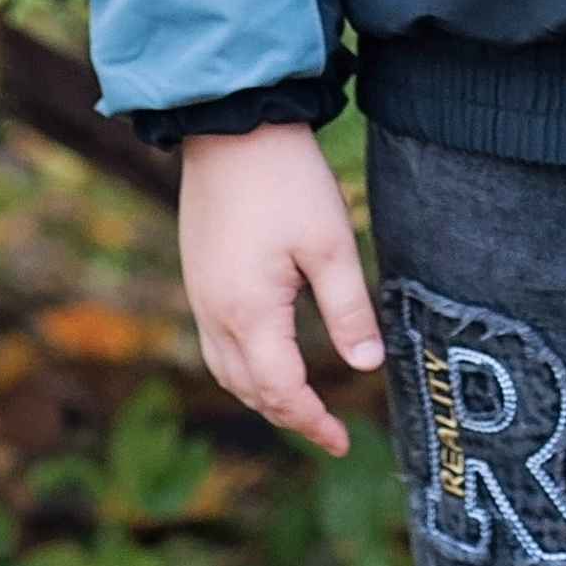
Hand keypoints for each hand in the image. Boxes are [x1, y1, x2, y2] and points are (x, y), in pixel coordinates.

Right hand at [179, 121, 383, 455]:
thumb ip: (348, 310)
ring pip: (226, 370)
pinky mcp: (198, 274)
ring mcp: (200, 294)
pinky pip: (216, 342)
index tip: (343, 441)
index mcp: (250, 314)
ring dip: (262, 395)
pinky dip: (243, 365)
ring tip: (299, 403)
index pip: (282, 391)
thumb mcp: (330, 244)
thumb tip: (367, 367)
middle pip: (249, 390)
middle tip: (328, 429)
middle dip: (288, 415)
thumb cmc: (286, 181)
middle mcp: (215, 313)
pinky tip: (267, 355)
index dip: (313, 422)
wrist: (230, 125)